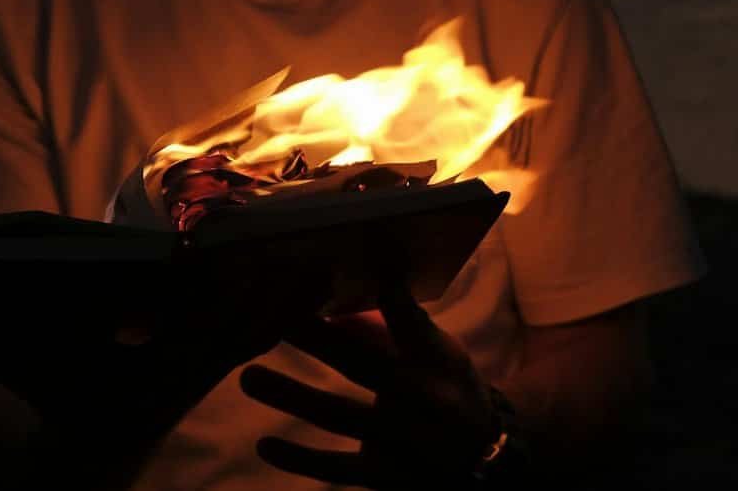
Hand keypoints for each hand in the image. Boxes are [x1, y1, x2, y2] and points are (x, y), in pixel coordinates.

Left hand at [239, 280, 501, 488]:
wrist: (489, 463)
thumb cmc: (450, 390)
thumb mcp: (440, 354)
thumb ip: (395, 327)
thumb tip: (338, 306)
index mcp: (437, 362)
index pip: (410, 323)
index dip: (389, 296)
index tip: (358, 267)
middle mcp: (423, 401)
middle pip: (363, 365)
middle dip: (317, 340)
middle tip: (273, 317)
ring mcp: (403, 442)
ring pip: (340, 415)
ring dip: (292, 396)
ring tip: (249, 377)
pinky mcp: (385, 476)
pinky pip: (338, 469)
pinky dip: (300, 460)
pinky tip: (265, 444)